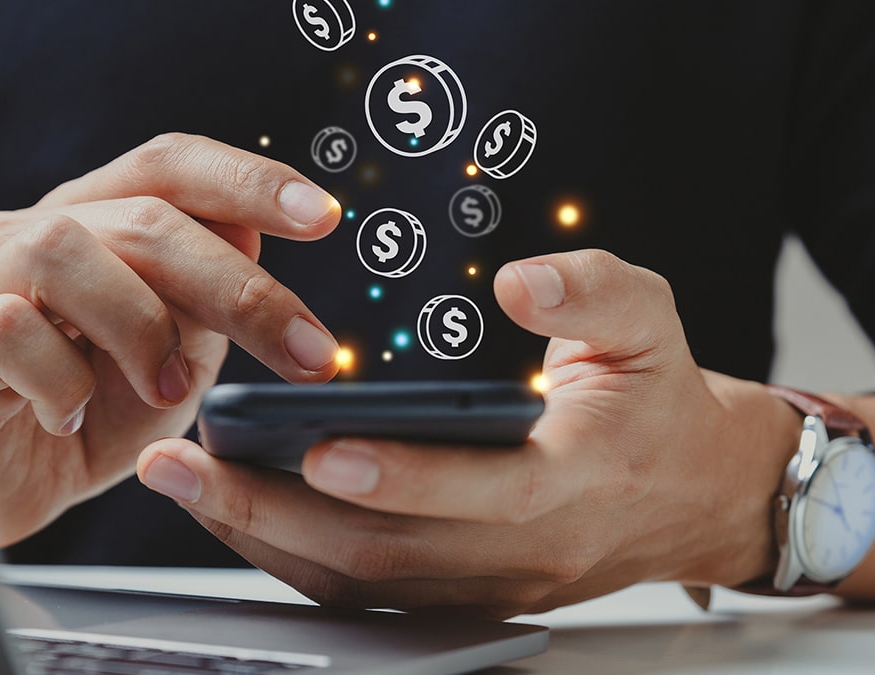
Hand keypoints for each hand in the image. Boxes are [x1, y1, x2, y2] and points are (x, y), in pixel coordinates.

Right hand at [0, 133, 342, 547]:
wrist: (8, 493)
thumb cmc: (92, 415)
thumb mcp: (176, 356)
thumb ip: (207, 299)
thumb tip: (253, 238)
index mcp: (96, 218)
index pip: (170, 164)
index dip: (247, 178)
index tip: (325, 216)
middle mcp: (35, 232)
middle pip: (143, 216)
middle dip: (237, 286)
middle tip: (306, 354)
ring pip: (64, 249)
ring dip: (141, 326)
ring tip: (169, 392)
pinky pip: (10, 330)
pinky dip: (63, 382)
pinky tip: (74, 419)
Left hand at [137, 249, 798, 618]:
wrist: (694, 494)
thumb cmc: (657, 401)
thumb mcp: (651, 323)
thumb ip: (593, 293)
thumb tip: (521, 281)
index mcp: (573, 484)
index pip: (484, 495)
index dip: (403, 476)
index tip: (322, 447)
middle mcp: (521, 553)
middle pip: (385, 552)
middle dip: (272, 512)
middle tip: (183, 465)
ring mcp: (484, 585)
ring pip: (357, 580)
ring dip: (259, 536)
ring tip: (180, 481)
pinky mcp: (455, 592)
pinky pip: (359, 588)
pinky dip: (286, 553)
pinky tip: (228, 508)